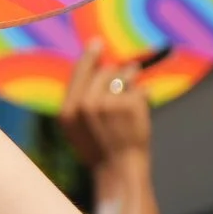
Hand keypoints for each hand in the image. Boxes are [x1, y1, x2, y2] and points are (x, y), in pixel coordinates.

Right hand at [59, 48, 152, 177]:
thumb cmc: (100, 150)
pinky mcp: (129, 105)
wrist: (119, 170)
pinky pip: (140, 89)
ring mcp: (107, 104)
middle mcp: (85, 104)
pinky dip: (144, 97)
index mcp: (68, 111)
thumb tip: (96, 67)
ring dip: (132, 80)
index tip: (97, 43)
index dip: (90, 56)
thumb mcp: (77, 128)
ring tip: (134, 95)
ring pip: (124, 75)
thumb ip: (80, 100)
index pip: (79, 72)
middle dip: (118, 72)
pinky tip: (141, 113)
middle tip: (130, 73)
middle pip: (104, 71)